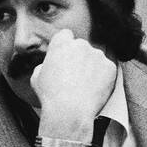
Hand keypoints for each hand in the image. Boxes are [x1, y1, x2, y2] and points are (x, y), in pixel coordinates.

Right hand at [32, 29, 117, 143]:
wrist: (70, 111)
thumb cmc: (50, 96)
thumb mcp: (36, 77)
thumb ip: (44, 65)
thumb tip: (49, 65)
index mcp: (61, 44)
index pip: (65, 35)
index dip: (65, 46)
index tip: (64, 56)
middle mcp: (81, 45)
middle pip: (81, 46)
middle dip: (79, 57)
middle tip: (74, 76)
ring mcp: (97, 55)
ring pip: (95, 58)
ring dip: (91, 67)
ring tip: (83, 86)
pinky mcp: (110, 66)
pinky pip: (106, 69)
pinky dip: (102, 77)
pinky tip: (93, 89)